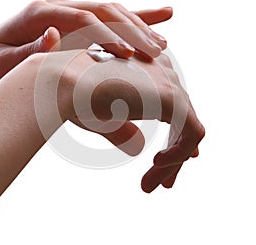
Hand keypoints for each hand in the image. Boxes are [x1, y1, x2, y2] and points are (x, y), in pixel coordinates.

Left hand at [0, 0, 171, 109]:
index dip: (111, 37)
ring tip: (162, 41)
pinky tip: (156, 19)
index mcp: (39, 14)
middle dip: (133, 30)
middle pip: (103, 12)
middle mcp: (56, 8)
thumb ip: (29, 52)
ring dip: (137, 25)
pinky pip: (106, 20)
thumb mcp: (0, 65)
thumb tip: (56, 37)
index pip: (86, 20)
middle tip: (158, 50)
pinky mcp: (72, 25)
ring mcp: (65, 14)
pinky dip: (132, 21)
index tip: (133, 57)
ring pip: (109, 13)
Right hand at [34, 49, 204, 191]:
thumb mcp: (104, 119)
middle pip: (182, 118)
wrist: (63, 82)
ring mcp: (169, 81)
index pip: (171, 106)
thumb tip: (140, 147)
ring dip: (173, 162)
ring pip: (188, 128)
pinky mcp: (171, 97)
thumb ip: (125, 131)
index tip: (164, 160)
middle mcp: (162, 71)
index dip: (173, 136)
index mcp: (146, 70)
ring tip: (151, 185)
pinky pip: (192, 133)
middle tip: (163, 182)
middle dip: (175, 153)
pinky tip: (157, 170)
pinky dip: (178, 156)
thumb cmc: (75, 98)